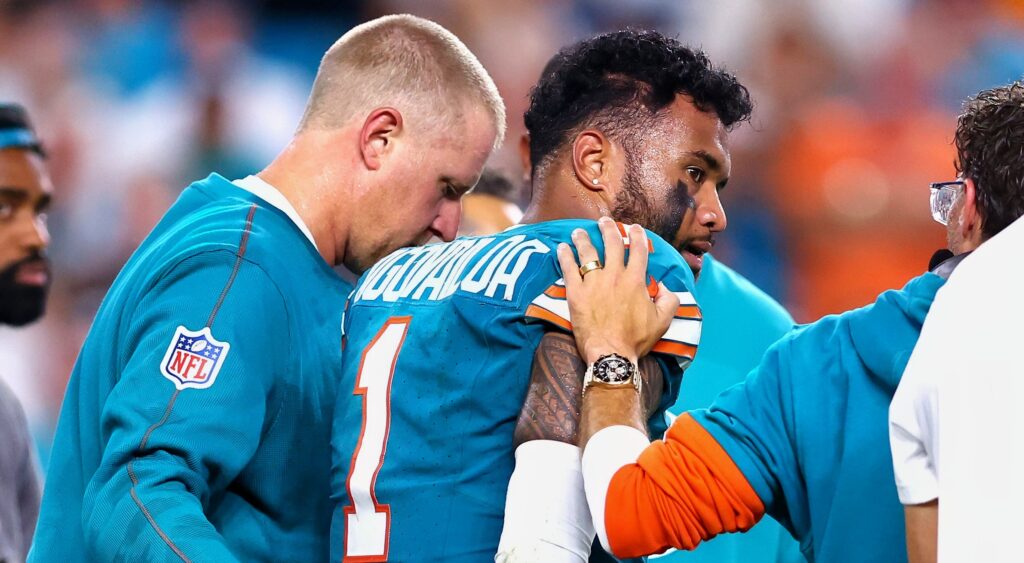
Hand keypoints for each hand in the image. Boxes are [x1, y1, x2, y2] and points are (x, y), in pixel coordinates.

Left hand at [557, 217, 678, 364]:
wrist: (610, 353)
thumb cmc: (636, 339)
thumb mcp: (662, 321)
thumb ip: (669, 301)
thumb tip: (665, 288)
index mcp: (635, 280)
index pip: (638, 250)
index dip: (637, 236)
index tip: (635, 228)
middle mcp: (614, 276)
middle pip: (611, 244)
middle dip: (609, 229)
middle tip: (604, 221)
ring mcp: (593, 283)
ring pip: (587, 252)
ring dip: (583, 239)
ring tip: (579, 231)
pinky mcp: (575, 292)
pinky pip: (568, 269)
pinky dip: (564, 256)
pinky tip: (561, 248)